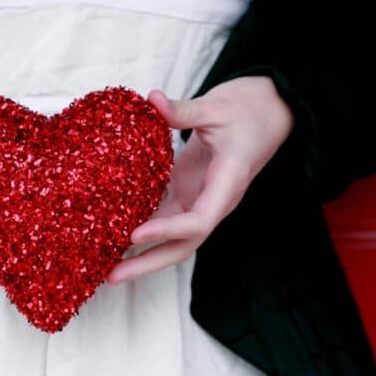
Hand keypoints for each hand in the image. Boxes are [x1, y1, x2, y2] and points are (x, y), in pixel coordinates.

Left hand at [105, 76, 293, 283]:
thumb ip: (184, 110)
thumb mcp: (217, 106)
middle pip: (183, 245)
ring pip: (172, 236)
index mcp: (228, 184)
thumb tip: (151, 100)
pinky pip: (164, 215)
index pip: (199, 220)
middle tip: (111, 276)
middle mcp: (214, 200)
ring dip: (140, 252)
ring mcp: (201, 198)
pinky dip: (140, 224)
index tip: (135, 235)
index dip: (168, 231)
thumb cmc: (249, 109)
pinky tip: (111, 231)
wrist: (270, 111)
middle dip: (148, 263)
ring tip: (105, 264)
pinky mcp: (189, 189)